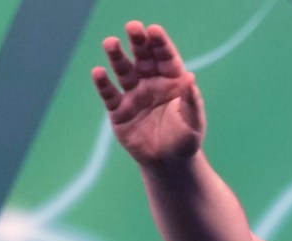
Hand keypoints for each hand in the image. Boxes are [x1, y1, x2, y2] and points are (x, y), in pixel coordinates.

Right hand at [92, 21, 205, 170]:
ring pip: (124, 71)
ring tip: (110, 42)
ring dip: (117, 56)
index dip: (159, 43)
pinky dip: (103, 83)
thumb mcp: (193, 121)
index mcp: (172, 81)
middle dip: (137, 42)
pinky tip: (98, 72)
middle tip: (132, 27)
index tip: (154, 30)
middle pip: (143, 58)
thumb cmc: (185, 140)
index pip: (165, 57)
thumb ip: (191, 100)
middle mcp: (151, 83)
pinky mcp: (119, 111)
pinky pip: (110, 94)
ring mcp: (134, 95)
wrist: (168, 163)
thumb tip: (190, 77)